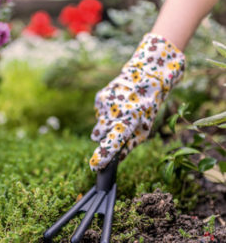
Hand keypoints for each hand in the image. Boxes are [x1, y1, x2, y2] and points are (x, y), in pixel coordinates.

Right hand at [89, 33, 184, 170]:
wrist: (145, 76)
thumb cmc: (147, 108)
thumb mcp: (145, 129)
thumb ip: (130, 145)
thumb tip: (118, 159)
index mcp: (129, 122)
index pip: (113, 142)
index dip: (103, 156)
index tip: (94, 166)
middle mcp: (114, 113)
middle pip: (98, 136)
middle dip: (104, 137)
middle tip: (118, 128)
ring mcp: (104, 105)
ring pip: (97, 126)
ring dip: (105, 126)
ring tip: (119, 115)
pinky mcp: (99, 98)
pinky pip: (97, 115)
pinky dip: (105, 114)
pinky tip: (116, 106)